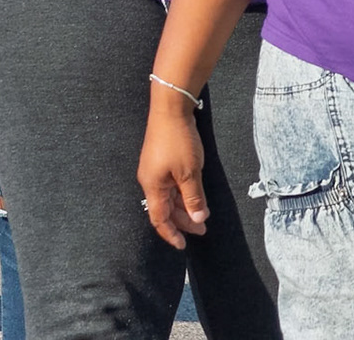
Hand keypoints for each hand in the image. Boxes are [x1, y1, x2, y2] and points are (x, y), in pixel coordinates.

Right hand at [138, 96, 210, 248]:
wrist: (171, 108)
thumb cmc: (179, 140)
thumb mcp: (190, 172)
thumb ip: (193, 197)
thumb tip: (198, 220)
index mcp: (153, 187)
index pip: (159, 219)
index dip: (171, 234)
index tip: (183, 245)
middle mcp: (151, 181)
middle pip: (165, 209)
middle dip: (183, 221)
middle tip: (202, 229)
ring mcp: (155, 170)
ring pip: (169, 197)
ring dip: (185, 207)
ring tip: (202, 214)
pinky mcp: (161, 160)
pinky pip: (171, 184)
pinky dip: (183, 193)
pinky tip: (195, 195)